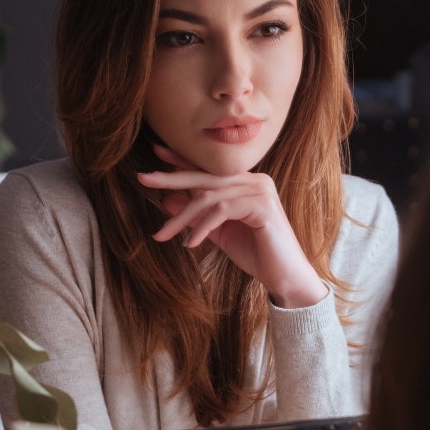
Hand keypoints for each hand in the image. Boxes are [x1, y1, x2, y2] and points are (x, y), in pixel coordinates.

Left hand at [137, 143, 328, 307]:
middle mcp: (256, 180)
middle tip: (143, 178)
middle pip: (206, 176)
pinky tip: (190, 243)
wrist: (286, 277)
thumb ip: (198, 216)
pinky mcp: (262, 206)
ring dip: (182, 217)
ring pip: (210, 196)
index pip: (210, 168)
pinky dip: (202, 227)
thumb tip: (168, 200)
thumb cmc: (257, 254)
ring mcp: (261, 191)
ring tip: (162, 234)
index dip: (183, 160)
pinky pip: (222, 210)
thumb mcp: (219, 233)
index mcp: (247, 183)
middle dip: (172, 178)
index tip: (157, 152)